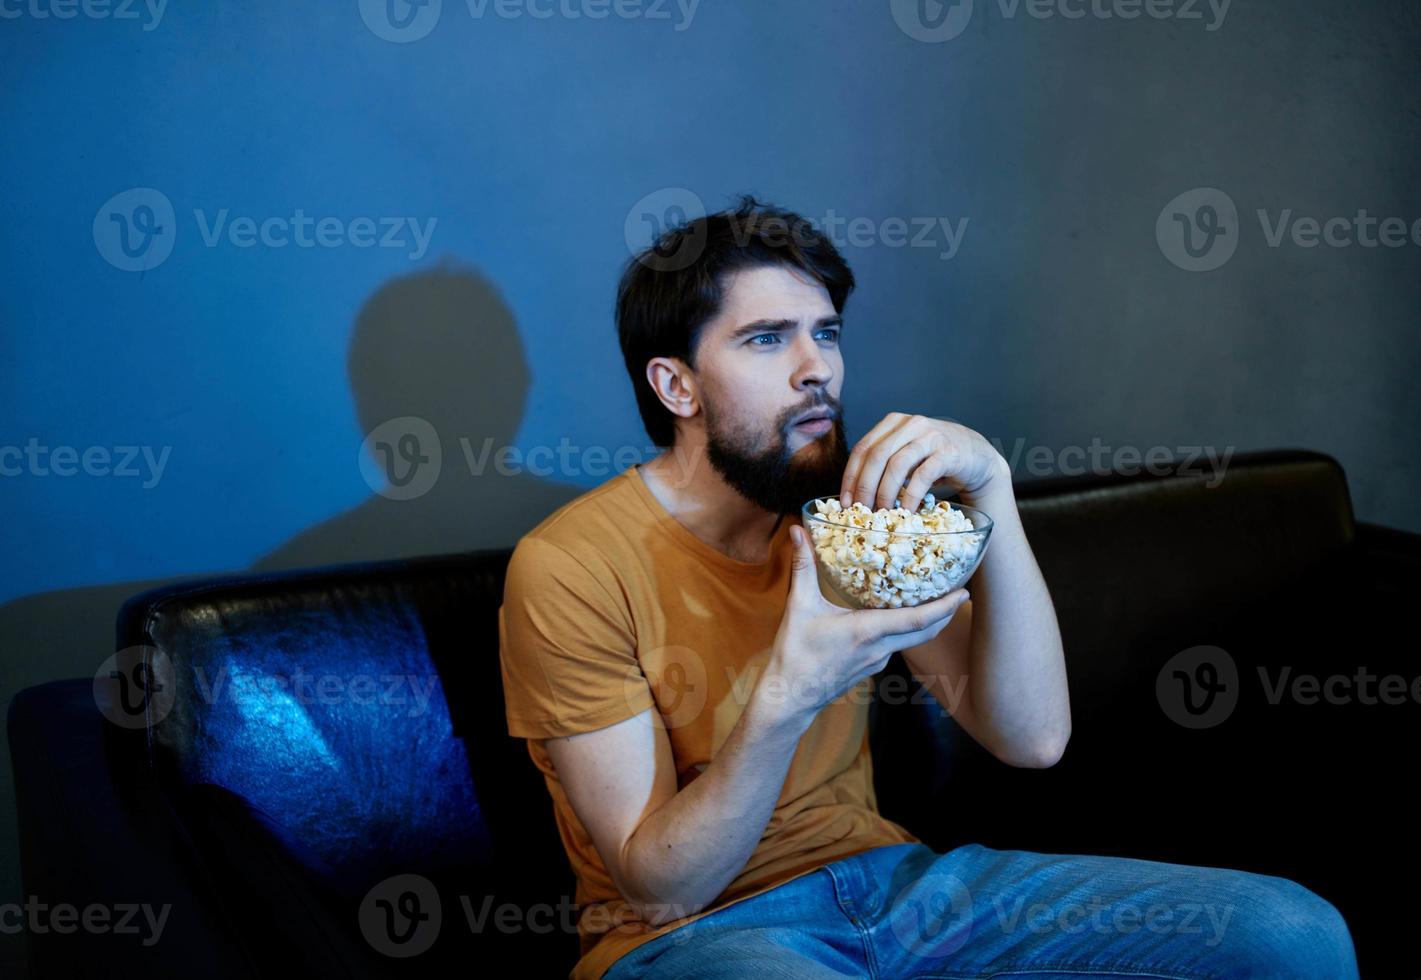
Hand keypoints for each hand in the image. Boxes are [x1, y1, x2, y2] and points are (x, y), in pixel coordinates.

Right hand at [760, 524, 969, 727]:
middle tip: (962, 593)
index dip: (945, 607)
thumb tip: (798, 530)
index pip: (917, 620)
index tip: (965, 593)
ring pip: (912, 640)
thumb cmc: (795, 654)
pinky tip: (899, 617)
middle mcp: (880, 648)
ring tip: (935, 599)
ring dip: (928, 621)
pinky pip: (897, 645)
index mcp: (867, 631)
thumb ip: (803, 566)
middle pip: (925, 631)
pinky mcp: (870, 666)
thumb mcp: (799, 606)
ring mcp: (877, 660)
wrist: (789, 696)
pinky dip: (907, 630)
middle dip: (946, 613)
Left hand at [839, 413, 1006, 512]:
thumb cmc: (935, 460)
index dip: (851, 476)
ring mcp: (930, 435)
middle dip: (865, 486)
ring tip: (883, 513)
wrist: (977, 459)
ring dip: (886, 492)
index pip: (863, 448)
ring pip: (897, 464)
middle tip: (861, 511)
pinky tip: (907, 510)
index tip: (845, 502)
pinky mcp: (948, 452)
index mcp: (893, 423)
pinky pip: (923, 475)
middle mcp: (910, 424)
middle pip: (877, 456)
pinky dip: (911, 495)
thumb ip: (883, 466)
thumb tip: (853, 497)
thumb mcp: (905, 456)